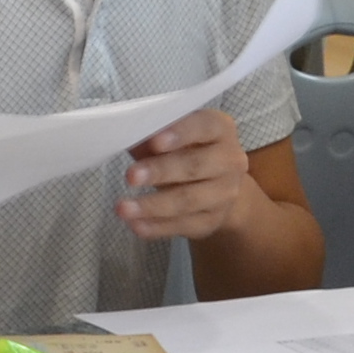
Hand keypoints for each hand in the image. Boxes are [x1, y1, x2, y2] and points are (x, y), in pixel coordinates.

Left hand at [117, 107, 264, 243]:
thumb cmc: (184, 150)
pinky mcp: (213, 220)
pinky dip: (157, 226)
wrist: (214, 184)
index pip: (205, 126)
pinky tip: (135, 225)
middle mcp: (230, 160)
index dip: (181, 133)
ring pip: (189, 200)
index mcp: (220, 128)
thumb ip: (151, 133)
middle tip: (130, 176)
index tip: (155, 142)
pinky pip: (184, 225)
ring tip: (123, 208)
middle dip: (161, 171)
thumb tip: (124, 134)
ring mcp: (225, 193)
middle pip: (196, 166)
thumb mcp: (169, 135)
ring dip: (153, 205)